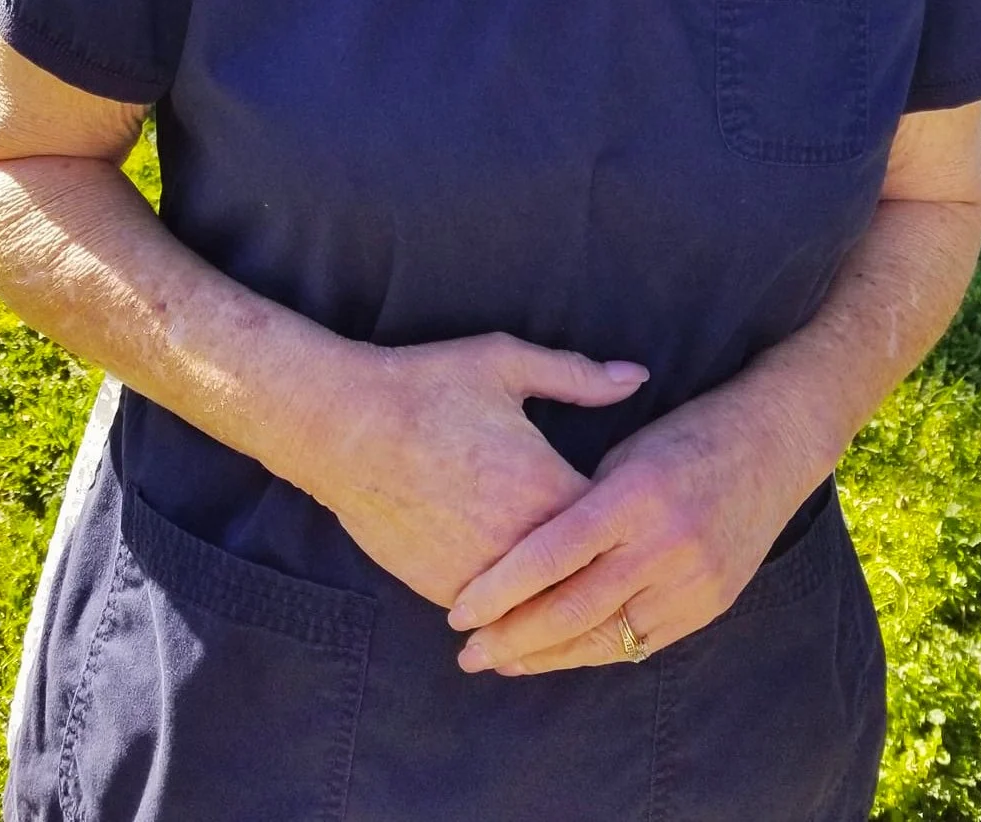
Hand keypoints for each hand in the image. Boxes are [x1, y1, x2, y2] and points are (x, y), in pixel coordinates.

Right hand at [290, 332, 647, 609]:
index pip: (616, 524)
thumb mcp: (507, 363)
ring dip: (562, 602)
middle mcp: (522, 540)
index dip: (630, 519)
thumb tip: (637, 376)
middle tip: (621, 567)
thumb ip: (579, 376)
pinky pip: (496, 616)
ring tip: (582, 594)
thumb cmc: (427, 386)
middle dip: (606, 572)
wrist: (343, 426)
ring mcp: (482, 575)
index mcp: (548, 485)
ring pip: (543, 609)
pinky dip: (515, 613)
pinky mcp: (445, 591)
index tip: (635, 512)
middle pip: (587, 578)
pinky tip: (528, 605)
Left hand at [444, 377, 815, 674]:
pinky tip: (558, 656)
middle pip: (573, 609)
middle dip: (512, 638)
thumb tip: (527, 556)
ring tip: (501, 662)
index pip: (551, 554)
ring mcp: (694, 581)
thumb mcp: (627, 451)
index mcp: (635, 494)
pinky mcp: (710, 605)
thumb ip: (582, 505)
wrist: (772, 445)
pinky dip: (594, 652)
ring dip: (547, 656)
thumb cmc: (685, 435)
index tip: (458, 611)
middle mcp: (666, 543)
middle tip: (467, 654)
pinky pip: (641, 642)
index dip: (499, 589)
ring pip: (606, 637)